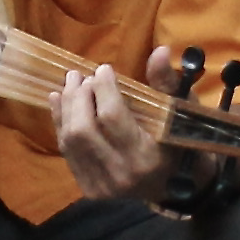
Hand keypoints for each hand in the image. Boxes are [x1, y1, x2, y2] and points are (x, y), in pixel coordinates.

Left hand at [55, 49, 172, 208]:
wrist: (175, 187)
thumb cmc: (180, 144)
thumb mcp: (180, 113)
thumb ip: (167, 83)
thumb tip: (159, 51)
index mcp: (147, 157)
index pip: (112, 116)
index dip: (103, 88)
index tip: (104, 69)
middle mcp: (120, 174)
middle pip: (83, 129)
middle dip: (78, 97)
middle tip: (82, 76)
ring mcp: (101, 185)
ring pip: (70, 140)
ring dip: (66, 106)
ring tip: (72, 83)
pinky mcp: (89, 189)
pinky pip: (66, 151)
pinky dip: (60, 122)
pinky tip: (58, 100)